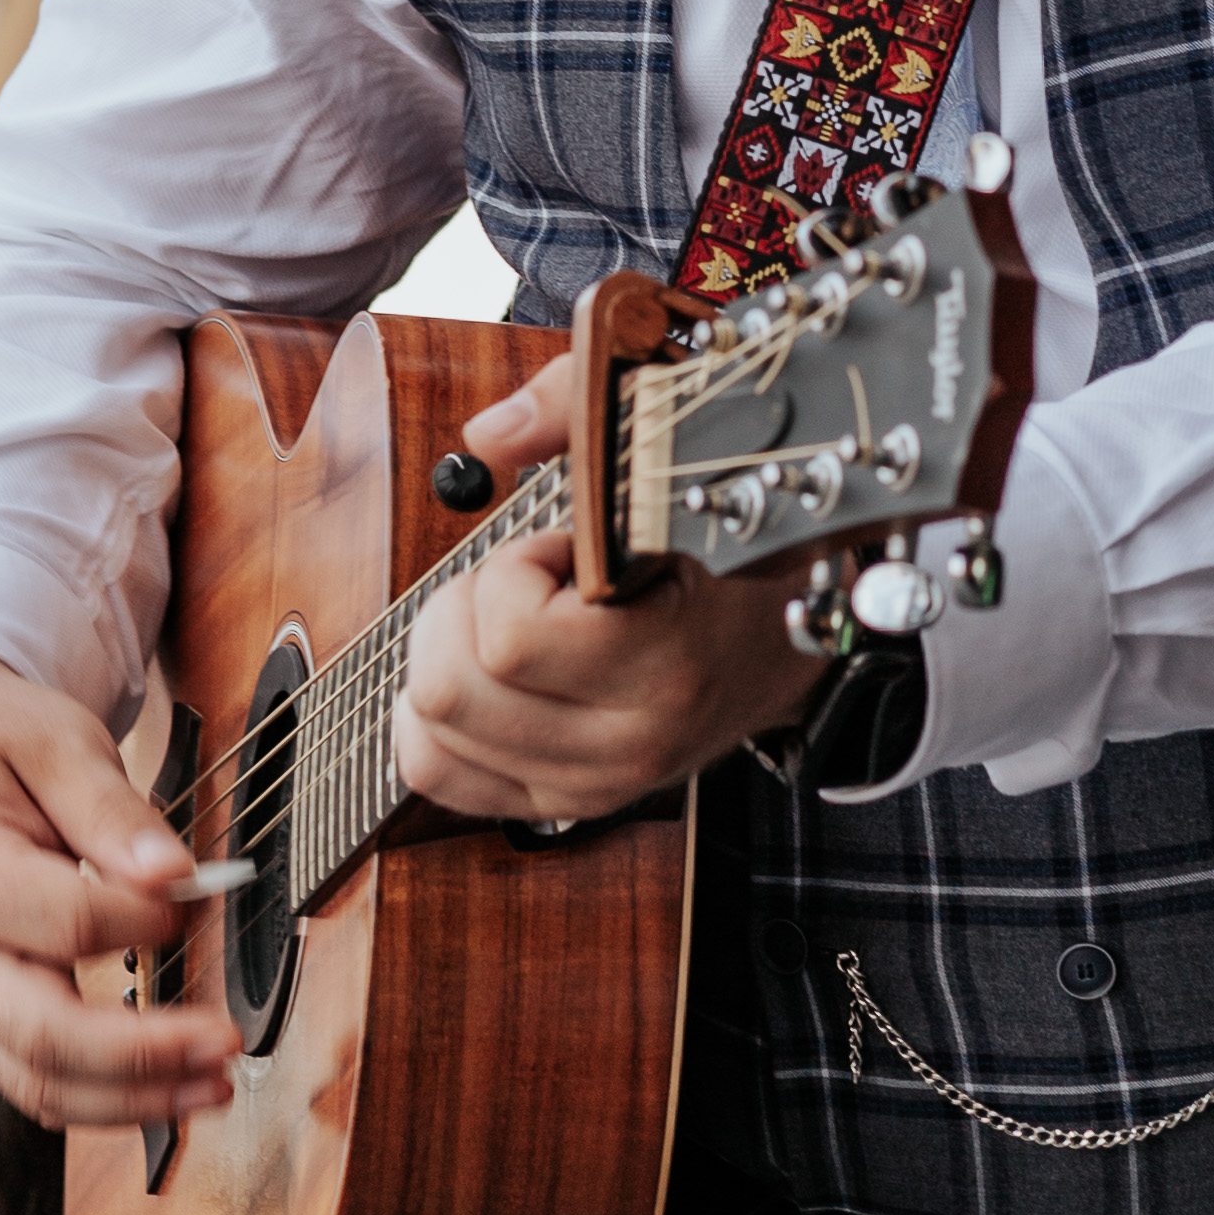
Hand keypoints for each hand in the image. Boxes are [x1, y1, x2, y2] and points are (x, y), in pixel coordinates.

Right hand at [0, 643, 243, 1134]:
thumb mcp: (57, 741)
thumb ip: (113, 809)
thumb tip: (175, 877)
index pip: (66, 922)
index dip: (143, 919)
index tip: (196, 892)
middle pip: (43, 1037)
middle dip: (144, 1055)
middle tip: (225, 1043)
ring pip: (39, 1083)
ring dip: (135, 1099)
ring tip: (216, 1087)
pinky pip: (37, 1081)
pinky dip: (106, 1100)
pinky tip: (171, 1089)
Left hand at [390, 356, 823, 823]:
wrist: (781, 650)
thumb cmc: (724, 554)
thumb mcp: (670, 459)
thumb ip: (578, 411)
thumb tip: (489, 433)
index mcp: (663, 665)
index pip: (512, 638)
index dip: (518, 569)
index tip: (569, 548)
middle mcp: (626, 742)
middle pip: (448, 691)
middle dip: (465, 613)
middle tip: (528, 586)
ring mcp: (592, 785)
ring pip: (432, 732)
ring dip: (452, 660)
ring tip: (517, 628)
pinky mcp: (561, 803)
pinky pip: (436, 774)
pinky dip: (434, 722)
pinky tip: (481, 676)